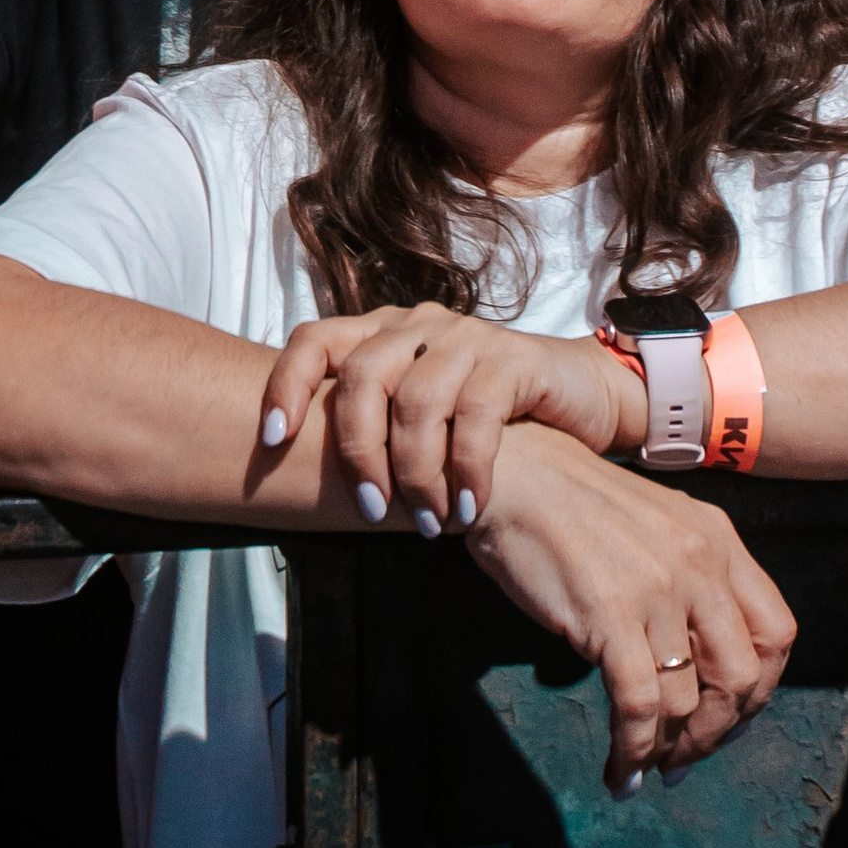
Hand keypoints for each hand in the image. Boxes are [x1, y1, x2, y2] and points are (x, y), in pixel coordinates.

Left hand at [259, 304, 635, 531]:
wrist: (577, 398)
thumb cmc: (485, 420)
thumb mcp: (420, 416)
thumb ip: (374, 424)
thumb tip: (299, 478)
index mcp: (383, 333)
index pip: (313, 339)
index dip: (284, 386)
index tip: (269, 443)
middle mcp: (418, 324)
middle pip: (362, 377)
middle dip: (359, 452)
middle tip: (372, 512)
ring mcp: (467, 335)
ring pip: (417, 401)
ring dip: (416, 475)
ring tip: (430, 524)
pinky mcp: (513, 356)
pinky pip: (476, 417)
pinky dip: (466, 472)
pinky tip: (467, 509)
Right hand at [468, 422, 795, 794]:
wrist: (514, 475)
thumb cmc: (576, 508)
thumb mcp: (657, 530)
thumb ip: (690, 584)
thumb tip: (701, 676)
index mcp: (719, 539)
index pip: (776, 634)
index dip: (759, 692)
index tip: (726, 721)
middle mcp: (700, 560)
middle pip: (743, 676)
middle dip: (718, 732)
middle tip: (686, 758)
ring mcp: (658, 586)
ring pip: (687, 700)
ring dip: (669, 751)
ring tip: (645, 767)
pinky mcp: (610, 612)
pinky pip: (638, 707)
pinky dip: (632, 754)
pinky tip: (619, 774)